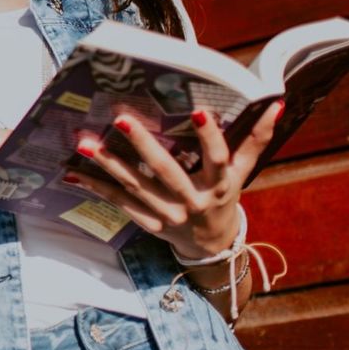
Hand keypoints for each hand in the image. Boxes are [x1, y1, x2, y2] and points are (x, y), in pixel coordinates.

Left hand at [63, 102, 283, 260]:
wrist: (212, 246)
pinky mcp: (148, 223)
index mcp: (220, 186)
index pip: (218, 160)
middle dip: (143, 145)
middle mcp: (192, 201)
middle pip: (166, 171)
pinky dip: (96, 188)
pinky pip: (119, 203)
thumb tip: (274, 104)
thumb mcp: (243, 172)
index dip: (210, 138)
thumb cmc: (225, 197)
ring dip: (108, 164)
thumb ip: (255, 139)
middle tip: (120, 118)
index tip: (199, 111)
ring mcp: (168, 215)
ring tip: (85, 143)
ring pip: (135, 187)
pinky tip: (73, 173)